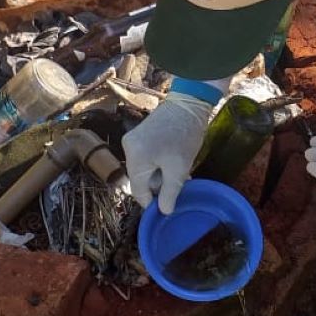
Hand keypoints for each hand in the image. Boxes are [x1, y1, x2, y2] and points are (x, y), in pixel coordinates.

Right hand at [122, 92, 212, 213]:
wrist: (188, 103)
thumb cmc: (184, 136)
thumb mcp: (179, 169)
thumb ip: (169, 192)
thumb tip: (163, 212)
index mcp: (135, 159)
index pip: (138, 191)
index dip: (153, 202)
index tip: (168, 206)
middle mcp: (127, 149)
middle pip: (140, 179)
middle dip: (158, 185)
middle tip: (178, 185)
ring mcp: (131, 140)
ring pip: (144, 169)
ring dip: (160, 174)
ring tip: (178, 171)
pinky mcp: (139, 135)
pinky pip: (145, 157)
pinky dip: (158, 163)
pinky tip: (172, 161)